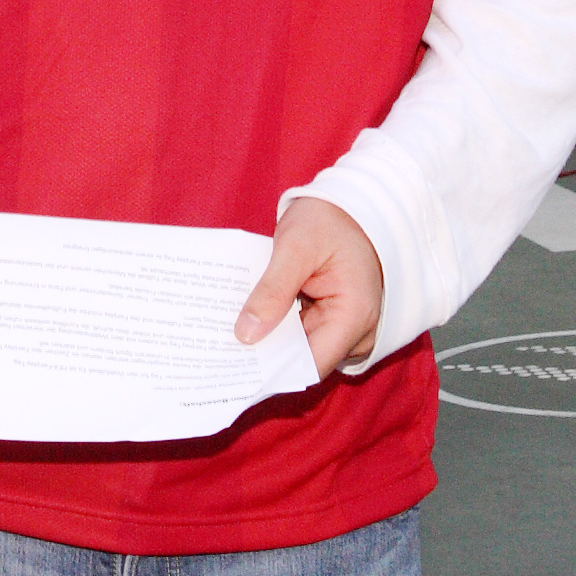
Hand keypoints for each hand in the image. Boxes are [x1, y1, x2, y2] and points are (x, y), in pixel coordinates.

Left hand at [235, 196, 385, 374]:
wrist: (351, 203)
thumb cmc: (329, 219)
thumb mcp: (295, 248)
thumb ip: (273, 291)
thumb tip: (246, 335)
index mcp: (354, 316)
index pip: (310, 365)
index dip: (272, 372)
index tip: (233, 369)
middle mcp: (357, 331)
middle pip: (303, 361)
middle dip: (264, 356)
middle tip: (219, 349)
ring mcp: (346, 327)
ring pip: (301, 349)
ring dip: (269, 340)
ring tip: (228, 333)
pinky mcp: (334, 319)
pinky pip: (303, 334)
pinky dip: (278, 327)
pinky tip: (249, 319)